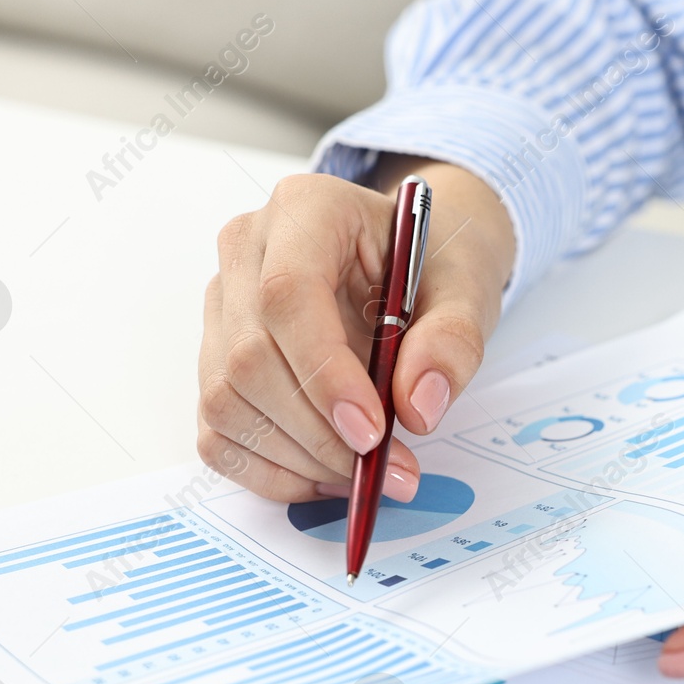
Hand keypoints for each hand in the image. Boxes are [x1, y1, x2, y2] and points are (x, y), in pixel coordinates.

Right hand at [197, 157, 514, 501]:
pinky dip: (270, 471)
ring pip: (228, 401)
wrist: (414, 262)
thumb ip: (453, 340)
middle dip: (320, 432)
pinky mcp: (216, 360)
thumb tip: (418, 406)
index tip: (371, 432)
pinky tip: (326, 474)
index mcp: (306, 210)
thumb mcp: (467, 288)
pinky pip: (219, 433)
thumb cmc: (433, 266)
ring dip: (298, 458)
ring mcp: (222, 308)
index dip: (323, 372)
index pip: (286, 294)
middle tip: (388, 468)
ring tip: (367, 472)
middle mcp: (246, 252)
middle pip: (250, 358)